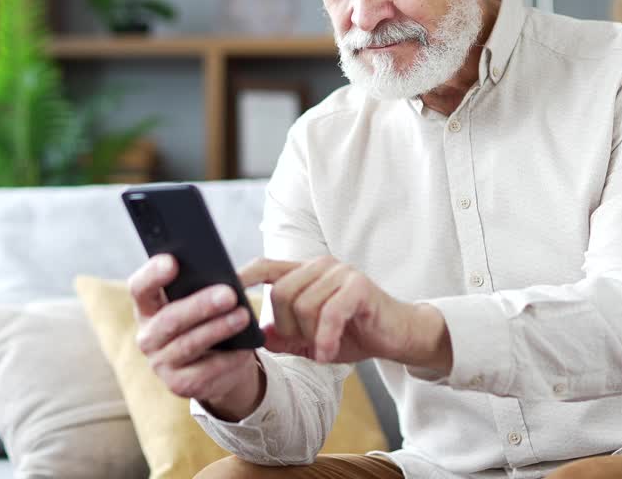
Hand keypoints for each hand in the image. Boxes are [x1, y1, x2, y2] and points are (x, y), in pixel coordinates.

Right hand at [128, 254, 263, 419]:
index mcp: (148, 308)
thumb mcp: (200, 302)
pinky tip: (244, 348)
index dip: (153, 275)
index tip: (173, 262)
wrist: (219, 365)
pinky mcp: (179, 385)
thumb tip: (221, 277)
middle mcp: (148, 336)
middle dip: (200, 305)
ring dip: (218, 329)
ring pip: (188, 344)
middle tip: (229, 293)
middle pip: (170, 319)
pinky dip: (227, 358)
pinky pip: (205, 371)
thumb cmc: (207, 321)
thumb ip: (200, 287)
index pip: (140, 288)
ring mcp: (161, 363)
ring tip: (243, 316)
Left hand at [239, 256, 450, 372]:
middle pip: (280, 294)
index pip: (267, 266)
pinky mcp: (358, 287)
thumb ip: (284, 336)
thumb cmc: (354, 333)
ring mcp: (341, 273)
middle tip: (305, 343)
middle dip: (287, 327)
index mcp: (306, 273)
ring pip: (303, 306)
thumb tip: (257, 335)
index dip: (244, 275)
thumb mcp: (312, 340)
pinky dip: (325, 339)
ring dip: (310, 336)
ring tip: (324, 348)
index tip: (223, 288)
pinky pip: (329, 314)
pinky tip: (329, 354)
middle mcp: (321, 266)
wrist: (397, 336)